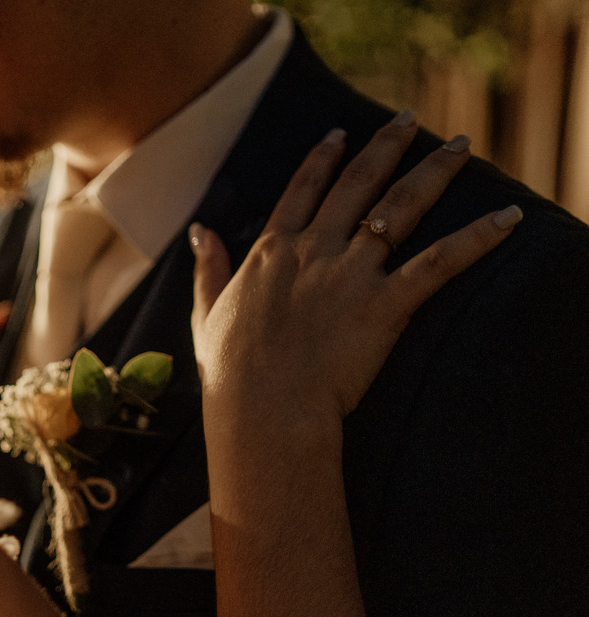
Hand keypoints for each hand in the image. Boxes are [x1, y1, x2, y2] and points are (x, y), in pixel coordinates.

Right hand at [191, 119, 521, 433]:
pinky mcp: (384, 304)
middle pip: (357, 183)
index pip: (302, 190)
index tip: (339, 135)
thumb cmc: (231, 371)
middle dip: (386, 145)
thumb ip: (209, 268)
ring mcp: (350, 274)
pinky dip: (477, 239)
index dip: (323, 159)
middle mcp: (314, 250)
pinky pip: (439, 263)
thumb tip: (201, 231)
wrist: (262, 407)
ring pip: (402, 207)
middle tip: (408, 118)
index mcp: (272, 251)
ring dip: (434, 172)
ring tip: (459, 146)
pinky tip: (507, 219)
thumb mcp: (206, 313)